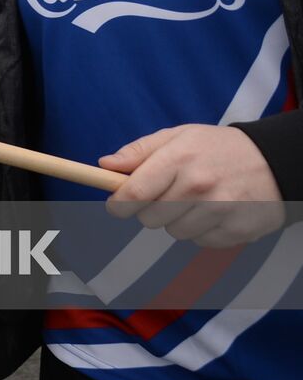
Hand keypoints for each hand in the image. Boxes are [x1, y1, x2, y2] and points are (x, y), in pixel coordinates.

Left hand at [102, 125, 284, 247]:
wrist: (275, 161)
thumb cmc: (217, 148)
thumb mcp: (177, 137)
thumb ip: (138, 152)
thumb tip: (105, 164)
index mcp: (178, 158)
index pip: (133, 194)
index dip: (117, 204)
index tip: (115, 205)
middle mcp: (199, 185)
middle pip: (149, 219)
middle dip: (150, 210)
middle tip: (166, 195)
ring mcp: (220, 210)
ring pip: (174, 233)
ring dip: (177, 221)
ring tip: (195, 201)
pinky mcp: (238, 230)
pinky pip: (201, 242)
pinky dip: (202, 231)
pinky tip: (215, 212)